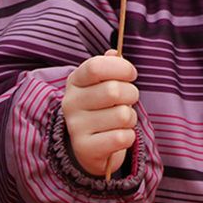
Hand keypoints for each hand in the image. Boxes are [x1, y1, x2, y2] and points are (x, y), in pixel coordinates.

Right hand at [63, 50, 139, 177]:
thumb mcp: (102, 84)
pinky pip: (122, 137)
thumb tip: (114, 52)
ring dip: (130, 118)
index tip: (132, 74)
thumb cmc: (102, 108)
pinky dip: (129, 137)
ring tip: (122, 120)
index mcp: (75, 82)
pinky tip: (119, 136)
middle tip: (129, 100)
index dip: (120, 67)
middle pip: (114, 90)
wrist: (89, 148)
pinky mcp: (86, 149)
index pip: (96, 66)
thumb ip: (109, 66)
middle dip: (131, 94)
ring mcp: (76, 127)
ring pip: (122, 115)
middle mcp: (70, 103)